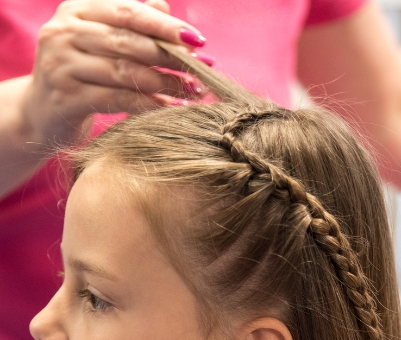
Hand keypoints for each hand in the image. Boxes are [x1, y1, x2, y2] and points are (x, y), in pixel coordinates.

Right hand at [22, 0, 209, 147]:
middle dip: (170, 55)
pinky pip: (117, 99)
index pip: (128, 11)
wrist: (42, 113)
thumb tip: (165, 6)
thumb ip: (129, 23)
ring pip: (125, 71)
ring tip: (193, 91)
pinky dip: (148, 104)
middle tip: (202, 69)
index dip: (166, 25)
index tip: (197, 40)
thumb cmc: (82, 74)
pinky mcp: (66, 98)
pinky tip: (169, 108)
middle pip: (129, 41)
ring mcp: (61, 65)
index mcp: (76, 10)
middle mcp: (64, 32)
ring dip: (165, 82)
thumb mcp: (101, 42)